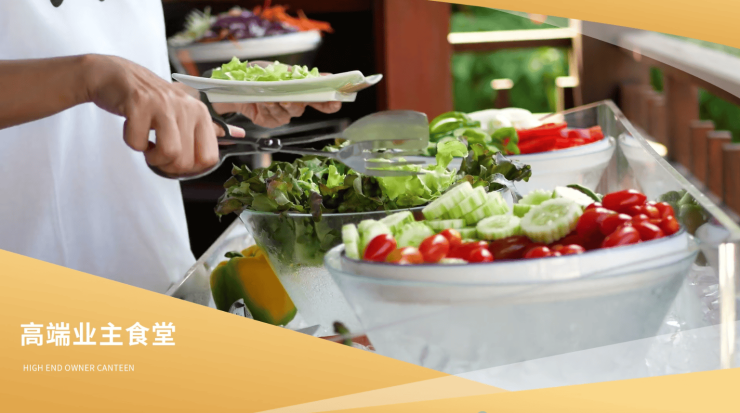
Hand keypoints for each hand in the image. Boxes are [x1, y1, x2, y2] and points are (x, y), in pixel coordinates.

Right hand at [82, 54, 244, 175]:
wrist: (113, 75)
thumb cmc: (150, 99)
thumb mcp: (184, 111)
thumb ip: (211, 127)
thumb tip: (239, 135)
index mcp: (200, 113)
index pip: (208, 158)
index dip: (190, 167)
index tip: (176, 159)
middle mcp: (186, 107)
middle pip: (185, 161)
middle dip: (166, 164)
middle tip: (155, 150)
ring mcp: (163, 104)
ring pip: (168, 153)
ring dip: (151, 156)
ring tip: (146, 143)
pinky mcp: (139, 103)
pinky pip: (138, 143)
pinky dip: (132, 141)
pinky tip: (132, 126)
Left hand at [210, 60, 341, 127]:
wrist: (233, 84)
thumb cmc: (258, 74)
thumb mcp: (280, 70)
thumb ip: (302, 75)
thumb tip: (327, 75)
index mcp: (300, 89)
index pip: (321, 99)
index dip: (330, 102)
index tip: (336, 102)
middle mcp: (293, 103)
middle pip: (301, 108)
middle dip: (294, 102)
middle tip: (287, 97)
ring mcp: (282, 114)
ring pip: (286, 114)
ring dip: (276, 104)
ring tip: (266, 96)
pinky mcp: (269, 121)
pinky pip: (272, 119)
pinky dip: (265, 109)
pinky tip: (259, 102)